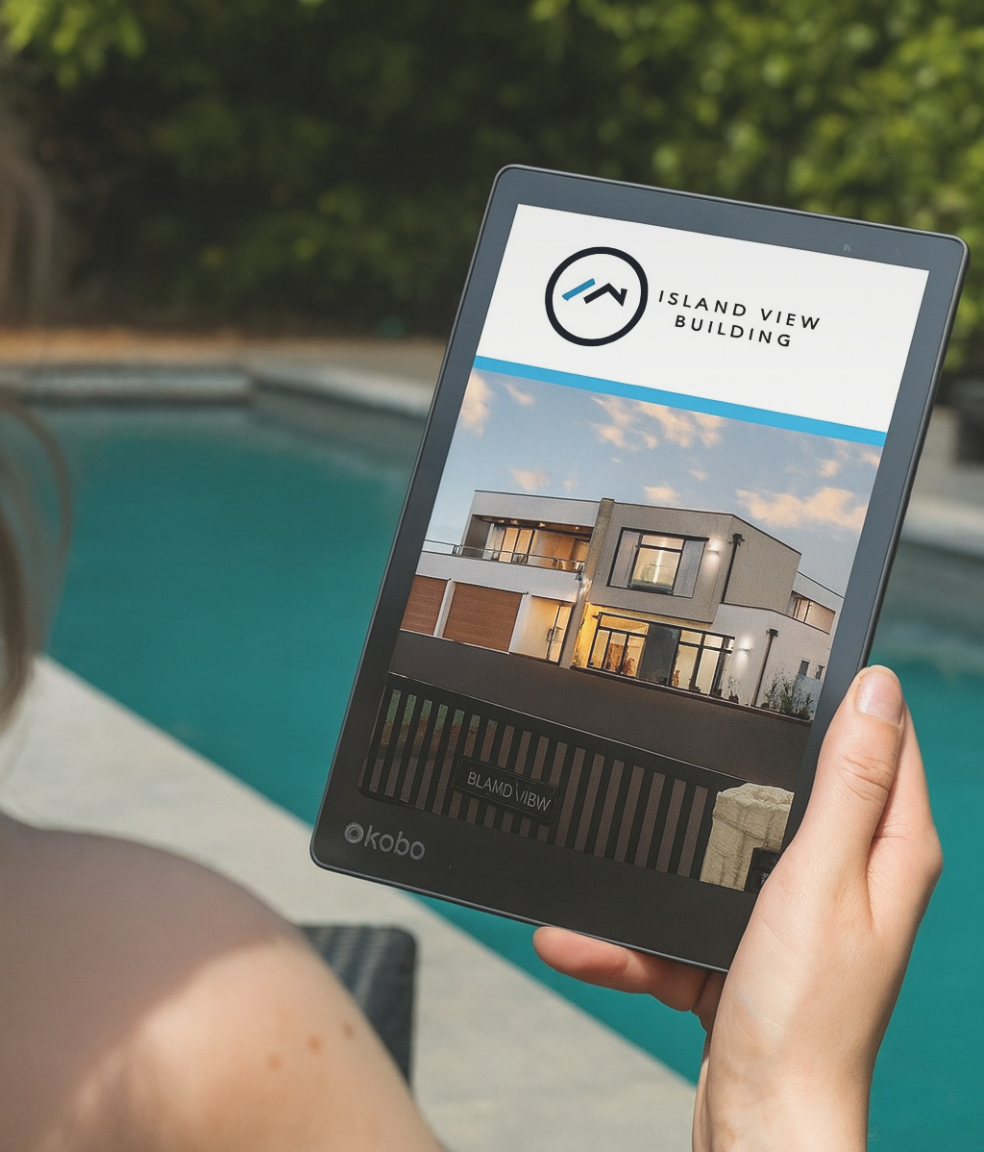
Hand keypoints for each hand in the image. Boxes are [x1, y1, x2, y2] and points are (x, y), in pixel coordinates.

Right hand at [534, 666, 941, 1151]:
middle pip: (796, 790)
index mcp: (886, 852)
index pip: (885, 746)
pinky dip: (635, 933)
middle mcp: (847, 882)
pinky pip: (683, 921)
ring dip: (668, 858)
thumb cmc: (803, 1016)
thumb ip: (846, 784)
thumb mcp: (820, 876)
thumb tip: (880, 691)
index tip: (801, 658)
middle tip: (694, 727)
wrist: (759, 1126)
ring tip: (613, 845)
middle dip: (742, 765)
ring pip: (723, 854)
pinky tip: (581, 937)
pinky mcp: (743, 956)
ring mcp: (792, 920)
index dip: (850, 697)